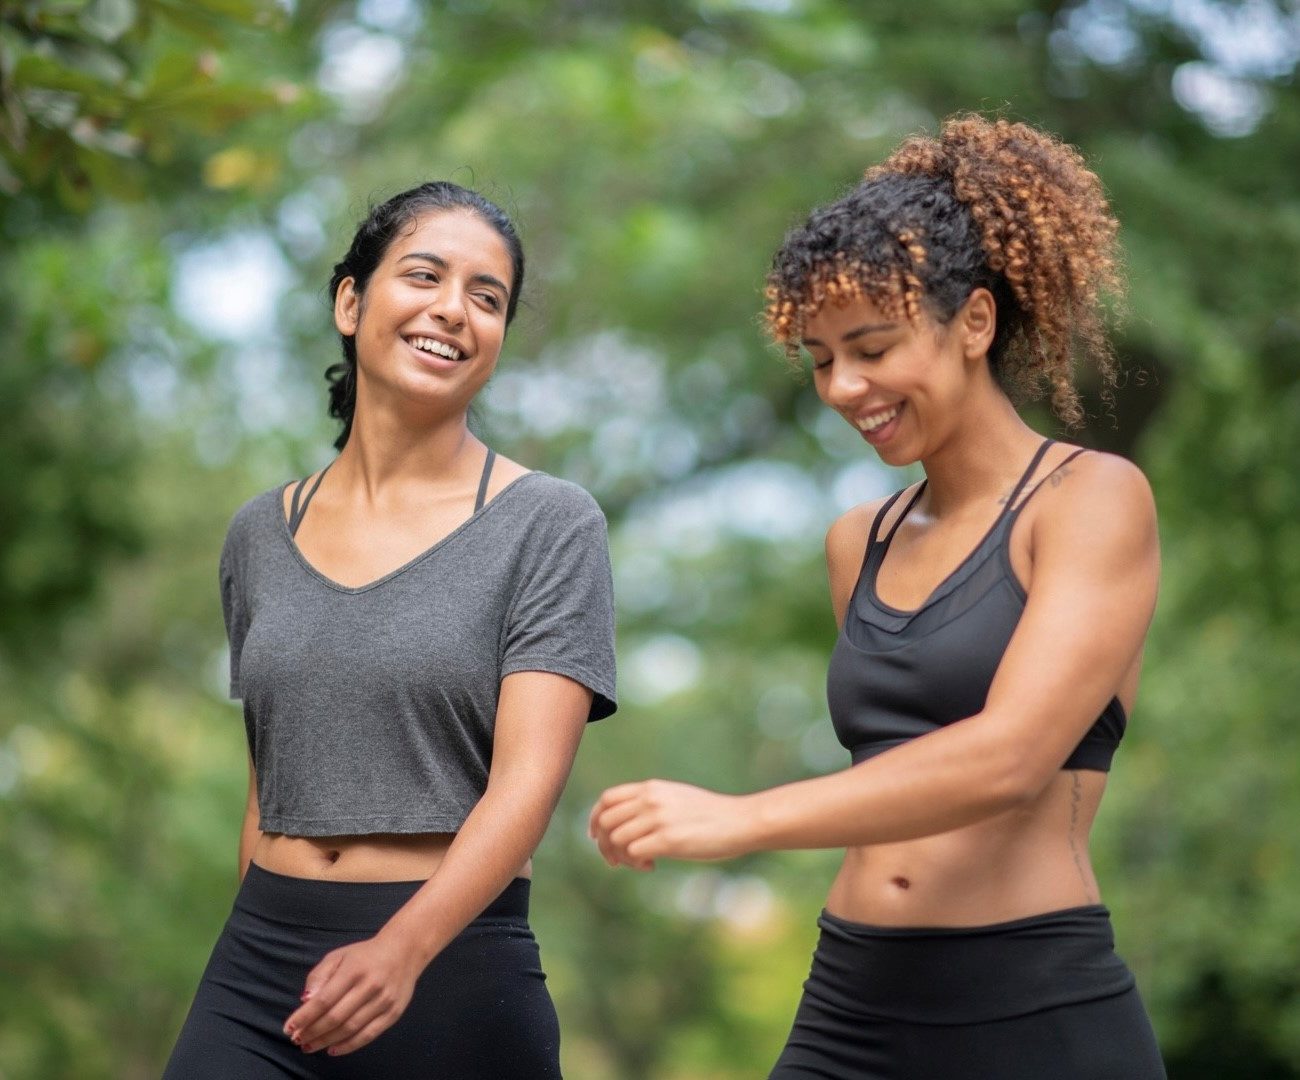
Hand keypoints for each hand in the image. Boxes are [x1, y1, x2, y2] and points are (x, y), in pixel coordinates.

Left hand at [282, 930, 424, 1056]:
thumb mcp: (339, 956)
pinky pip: (368, 1035)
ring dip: (326, 1041)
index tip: (289, 1027)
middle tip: (297, 1039)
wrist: (405, 950)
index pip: (324, 999)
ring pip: (350, 1028)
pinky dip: (348, 1046)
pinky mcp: (393, 1013)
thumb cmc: (365, 955)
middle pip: (335, 1017)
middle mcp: (370, 985)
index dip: (304, 1016)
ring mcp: (384, 1001)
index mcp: (354, 969)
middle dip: (312, 1031)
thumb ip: (320, 976)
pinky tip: (332, 1049)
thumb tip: (305, 1001)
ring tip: (309, 1046)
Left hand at [588, 779, 752, 868]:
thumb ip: (650, 803)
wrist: (740, 821)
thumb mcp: (676, 797)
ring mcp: (659, 819)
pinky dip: (636, 864)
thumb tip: (624, 821)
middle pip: (605, 821)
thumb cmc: (710, 814)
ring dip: (622, 857)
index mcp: (652, 788)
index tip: (597, 836)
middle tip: (617, 860)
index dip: (595, 819)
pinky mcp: (669, 840)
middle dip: (604, 844)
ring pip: (616, 839)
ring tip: (642, 862)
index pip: (607, 799)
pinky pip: (633, 853)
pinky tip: (653, 866)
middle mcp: (651, 799)